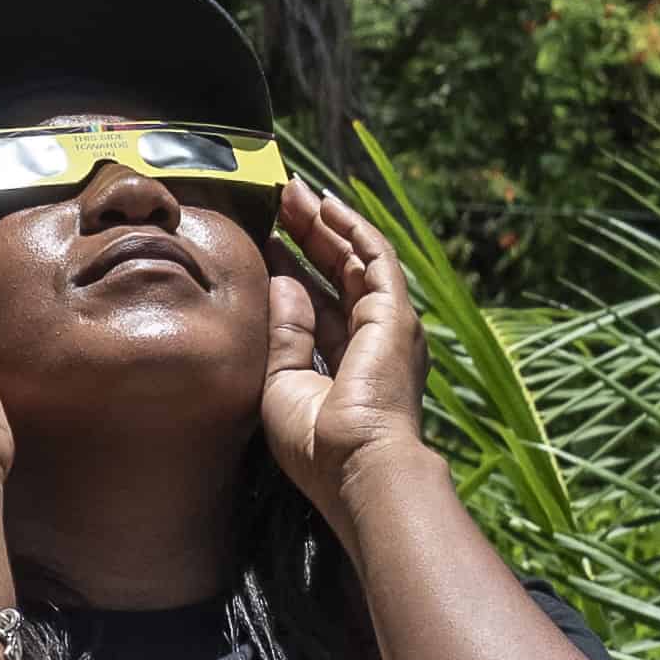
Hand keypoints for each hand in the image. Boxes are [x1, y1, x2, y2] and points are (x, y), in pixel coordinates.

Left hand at [264, 182, 437, 532]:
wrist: (358, 467)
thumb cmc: (317, 445)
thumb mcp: (283, 384)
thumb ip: (285, 333)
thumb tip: (280, 283)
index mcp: (344, 360)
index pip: (316, 301)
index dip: (291, 267)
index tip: (264, 240)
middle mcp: (371, 338)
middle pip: (335, 272)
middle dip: (308, 234)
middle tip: (278, 201)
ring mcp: (387, 324)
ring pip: (354, 258)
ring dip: (326, 223)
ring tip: (295, 193)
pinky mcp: (395, 314)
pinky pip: (374, 258)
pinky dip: (353, 228)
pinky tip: (327, 205)